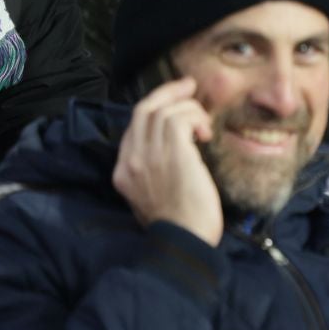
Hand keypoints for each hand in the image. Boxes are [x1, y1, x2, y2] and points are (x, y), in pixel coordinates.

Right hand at [111, 77, 223, 245]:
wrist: (184, 242)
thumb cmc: (180, 224)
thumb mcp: (154, 195)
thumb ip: (155, 169)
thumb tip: (180, 143)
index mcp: (123, 172)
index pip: (133, 126)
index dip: (155, 107)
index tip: (175, 101)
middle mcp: (130, 161)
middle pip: (143, 109)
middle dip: (168, 92)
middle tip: (190, 86)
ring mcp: (148, 156)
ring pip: (164, 111)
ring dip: (190, 110)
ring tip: (204, 127)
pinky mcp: (172, 154)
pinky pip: (179, 118)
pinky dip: (195, 117)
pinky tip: (205, 134)